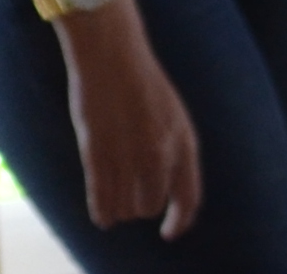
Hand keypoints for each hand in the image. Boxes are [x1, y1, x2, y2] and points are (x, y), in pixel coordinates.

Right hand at [57, 0, 202, 235]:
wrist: (112, 53)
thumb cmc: (140, 81)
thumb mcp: (171, 114)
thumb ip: (172, 151)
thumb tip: (166, 192)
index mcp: (183, 140)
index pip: (188, 197)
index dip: (179, 220)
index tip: (169, 232)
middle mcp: (160, 152)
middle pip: (150, 206)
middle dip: (140, 206)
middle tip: (129, 196)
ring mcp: (128, 154)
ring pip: (126, 208)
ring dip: (120, 208)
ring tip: (113, 197)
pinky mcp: (98, 153)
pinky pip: (102, 201)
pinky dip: (102, 212)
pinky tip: (102, 215)